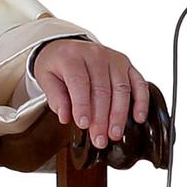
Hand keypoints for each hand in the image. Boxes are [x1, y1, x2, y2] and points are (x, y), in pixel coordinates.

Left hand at [33, 39, 148, 148]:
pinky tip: (138, 118)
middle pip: (102, 88)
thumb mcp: (46, 77)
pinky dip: (141, 100)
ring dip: (119, 114)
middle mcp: (95, 54)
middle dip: (101, 118)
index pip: (79, 82)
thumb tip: (65, 117)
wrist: (67, 46)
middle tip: (99, 139)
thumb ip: (55, 96)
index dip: (82, 105)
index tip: (83, 125)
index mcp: (72, 56)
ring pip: (121, 88)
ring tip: (114, 134)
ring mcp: (113, 58)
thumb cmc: (58, 64)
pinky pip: (138, 82)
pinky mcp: (126, 64)